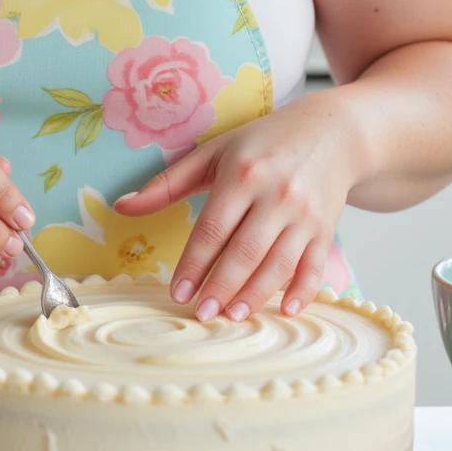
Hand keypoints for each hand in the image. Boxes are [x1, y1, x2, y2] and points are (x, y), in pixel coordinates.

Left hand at [113, 91, 360, 321]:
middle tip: (201, 315)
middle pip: (245, 251)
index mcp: (243, 173)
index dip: (194, 263)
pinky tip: (287, 311)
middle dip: (221, 287)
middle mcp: (277, 194)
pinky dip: (303, 291)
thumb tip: (121, 206)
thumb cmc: (262, 143)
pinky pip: (314, 266)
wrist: (330, 133)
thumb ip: (167, 182)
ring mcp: (305, 214)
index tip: (177, 292)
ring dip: (255, 295)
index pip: (213, 227)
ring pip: (278, 264)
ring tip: (231, 318)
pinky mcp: (326, 228)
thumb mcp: (213, 153)